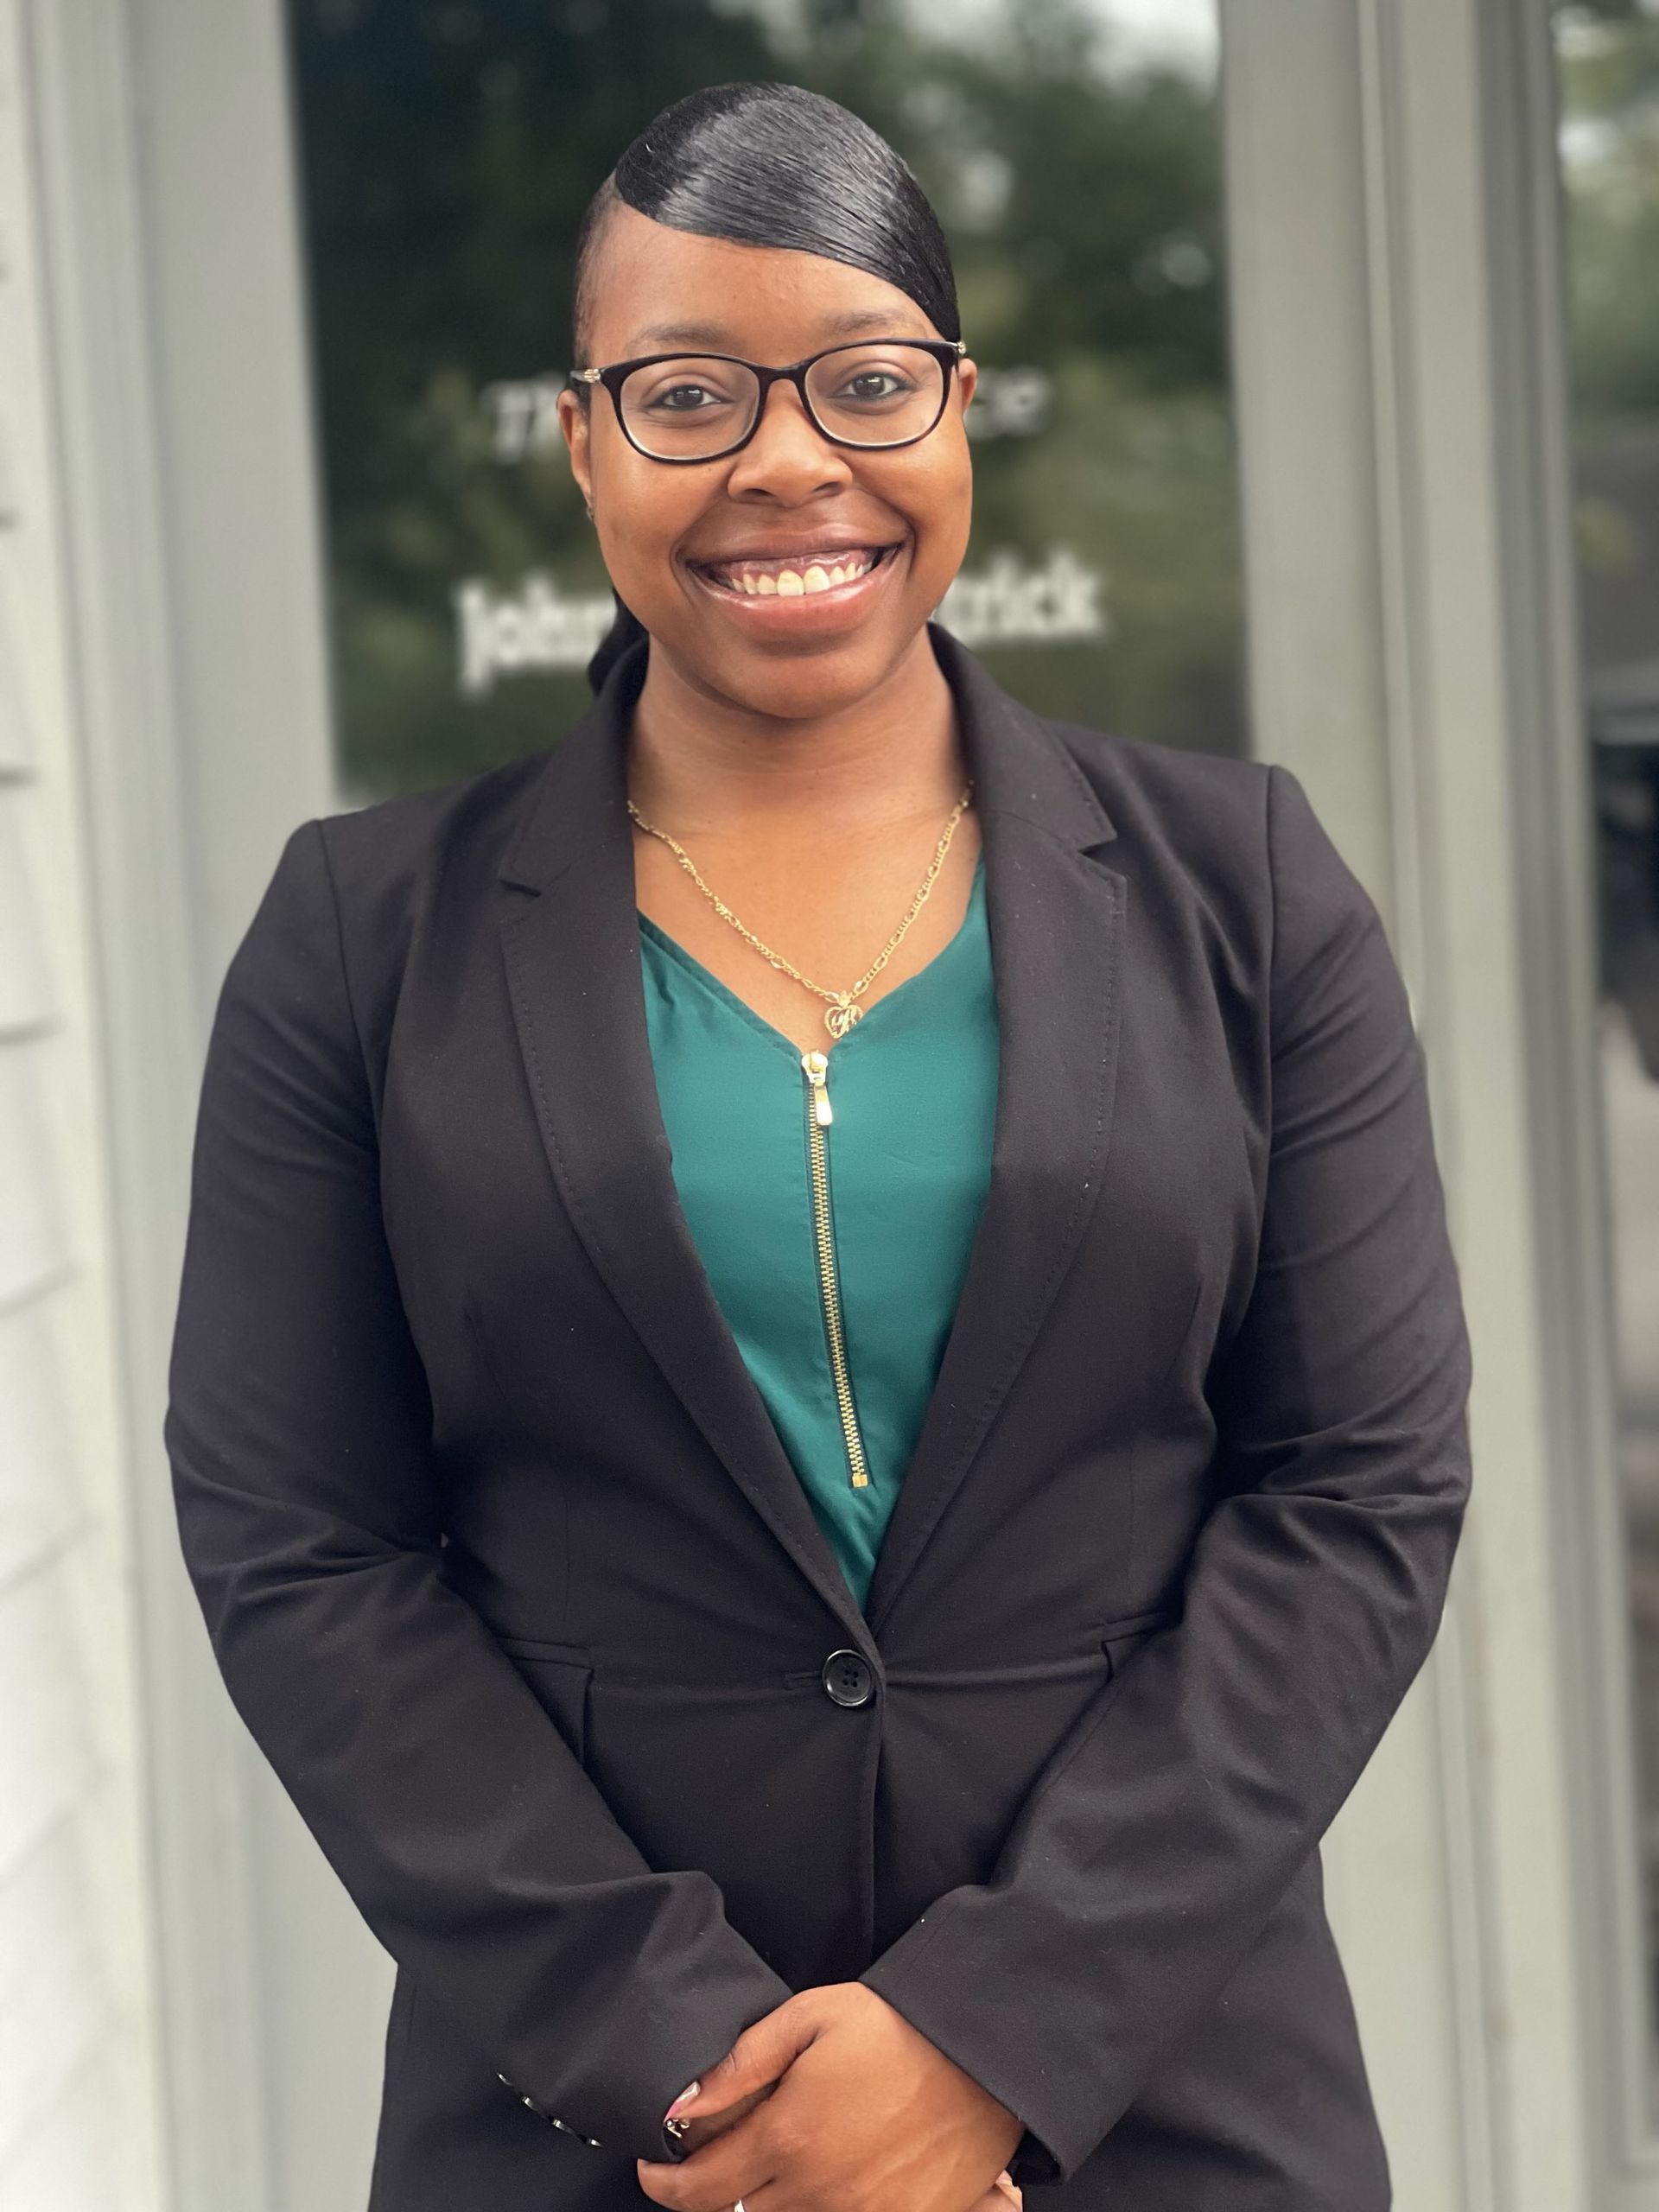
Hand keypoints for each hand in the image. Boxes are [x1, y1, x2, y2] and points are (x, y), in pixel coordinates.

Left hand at [636, 1982, 1023, 2211]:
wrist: (980, 2054)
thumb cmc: (893, 2027)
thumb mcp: (808, 2019)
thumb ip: (739, 2066)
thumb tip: (681, 2108)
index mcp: (789, 2138)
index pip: (700, 2187)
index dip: (664, 2182)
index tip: (653, 2167)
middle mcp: (817, 2192)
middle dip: (708, 2192)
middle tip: (707, 2159)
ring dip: (756, 2205)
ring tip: (760, 2169)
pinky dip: (808, 2211)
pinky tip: (811, 2183)